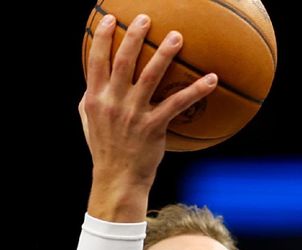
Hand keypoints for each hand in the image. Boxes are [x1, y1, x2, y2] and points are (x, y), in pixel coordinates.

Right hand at [80, 14, 217, 196]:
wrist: (117, 179)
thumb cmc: (105, 149)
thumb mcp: (90, 122)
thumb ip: (92, 98)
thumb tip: (94, 77)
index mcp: (96, 98)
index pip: (96, 61)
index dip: (103, 38)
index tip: (111, 19)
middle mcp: (114, 102)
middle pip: (124, 61)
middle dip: (135, 36)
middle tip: (146, 18)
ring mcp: (134, 114)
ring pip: (151, 77)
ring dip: (165, 54)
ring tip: (177, 36)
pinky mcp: (154, 127)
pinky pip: (177, 103)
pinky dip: (196, 90)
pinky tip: (211, 80)